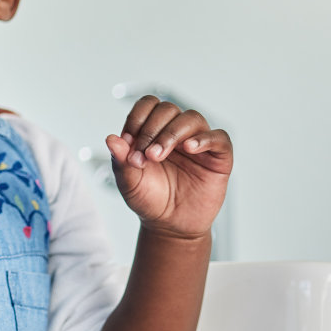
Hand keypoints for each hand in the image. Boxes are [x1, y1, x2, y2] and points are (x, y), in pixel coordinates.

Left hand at [105, 96, 233, 239]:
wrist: (169, 225)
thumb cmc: (149, 199)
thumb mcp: (128, 181)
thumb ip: (120, 159)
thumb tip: (111, 139)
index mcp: (153, 131)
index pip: (149, 105)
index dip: (137, 117)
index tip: (127, 140)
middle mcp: (176, 133)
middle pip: (168, 109)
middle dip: (151, 129)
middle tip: (144, 154)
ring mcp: (198, 144)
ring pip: (192, 118)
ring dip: (172, 133)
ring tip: (157, 155)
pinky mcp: (218, 158)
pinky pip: (219, 138)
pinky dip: (205, 139)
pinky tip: (189, 148)